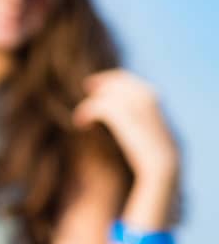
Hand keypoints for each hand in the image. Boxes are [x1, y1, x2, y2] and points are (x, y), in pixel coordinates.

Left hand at [73, 70, 180, 184]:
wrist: (163, 164)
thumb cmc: (158, 154)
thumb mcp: (153, 132)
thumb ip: (143, 119)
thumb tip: (129, 117)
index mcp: (152, 96)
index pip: (127, 79)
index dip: (109, 80)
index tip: (95, 87)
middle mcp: (143, 94)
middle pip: (114, 80)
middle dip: (100, 83)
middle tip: (87, 87)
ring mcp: (132, 101)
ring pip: (102, 94)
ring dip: (90, 105)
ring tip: (82, 119)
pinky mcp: (120, 112)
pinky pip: (95, 106)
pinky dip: (84, 113)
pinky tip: (81, 124)